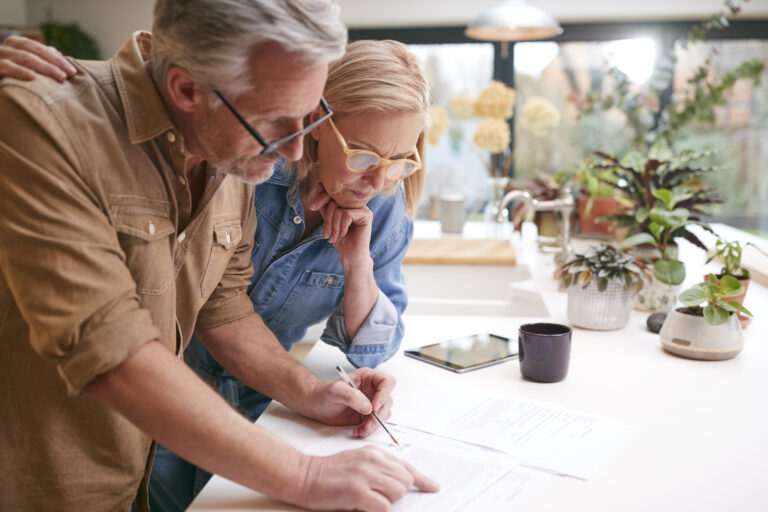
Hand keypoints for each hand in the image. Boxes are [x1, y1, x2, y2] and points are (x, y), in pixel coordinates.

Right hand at [0, 35, 76, 81]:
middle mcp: (8, 46)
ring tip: (59, 77)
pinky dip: (20, 71)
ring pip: (25, 58)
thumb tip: (62, 60)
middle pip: (35, 52)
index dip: (58, 59)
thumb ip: (40, 59)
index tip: (73, 71)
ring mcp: (0, 55)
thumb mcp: (25, 65)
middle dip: (54, 63)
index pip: (42, 49)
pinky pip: (6, 67)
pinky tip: (32, 77)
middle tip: (69, 75)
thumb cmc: (10, 74)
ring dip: (44, 68)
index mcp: (18, 43)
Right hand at [296, 446, 438, 510]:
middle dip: (399, 492)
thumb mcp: (357, 459)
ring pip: (397, 493)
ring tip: (371, 499)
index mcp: (374, 453)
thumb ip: (379, 466)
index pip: (406, 465)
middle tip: (383, 496)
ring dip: (388, 501)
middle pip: (405, 480)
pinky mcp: (357, 492)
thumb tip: (400, 480)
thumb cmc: (329, 470)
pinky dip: (378, 510)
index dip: (422, 479)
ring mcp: (365, 476)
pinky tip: (365, 506)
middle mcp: (372, 461)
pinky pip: (383, 507)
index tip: (432, 486)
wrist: (305, 475)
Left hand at [307, 182, 373, 266]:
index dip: (321, 199)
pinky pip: (346, 215)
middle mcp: (356, 203)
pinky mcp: (366, 215)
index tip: (312, 207)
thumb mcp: (329, 220)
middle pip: (334, 201)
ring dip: (334, 226)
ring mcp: (363, 208)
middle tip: (327, 234)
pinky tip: (344, 234)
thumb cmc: (340, 239)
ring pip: (339, 209)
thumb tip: (318, 186)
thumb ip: (325, 206)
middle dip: (327, 219)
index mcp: (348, 203)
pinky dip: (342, 226)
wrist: (350, 255)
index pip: (333, 194)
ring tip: (335, 236)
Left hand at [307, 367, 394, 438]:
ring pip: (384, 414)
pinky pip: (376, 424)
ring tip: (360, 429)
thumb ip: (351, 396)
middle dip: (379, 415)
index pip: (386, 382)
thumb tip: (368, 407)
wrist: (317, 406)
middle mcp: (372, 389)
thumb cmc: (324, 394)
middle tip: (367, 423)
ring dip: (374, 425)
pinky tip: (357, 431)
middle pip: (387, 401)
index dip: (384, 394)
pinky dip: (368, 430)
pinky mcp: (368, 416)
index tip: (374, 407)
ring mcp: (371, 403)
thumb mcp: (335, 391)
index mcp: (367, 377)